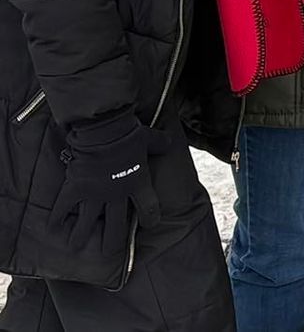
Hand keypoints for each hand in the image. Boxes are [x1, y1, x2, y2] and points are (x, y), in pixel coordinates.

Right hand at [52, 115, 163, 257]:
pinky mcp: (75, 189)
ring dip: (80, 236)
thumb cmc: (129, 134)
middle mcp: (117, 195)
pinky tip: (52, 227)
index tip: (149, 224)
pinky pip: (64, 208)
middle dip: (113, 241)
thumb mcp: (152, 139)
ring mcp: (94, 195)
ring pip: (87, 223)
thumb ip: (160, 144)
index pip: (149, 208)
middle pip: (116, 226)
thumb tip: (168, 141)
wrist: (104, 132)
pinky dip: (57, 217)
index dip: (150, 218)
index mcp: (138, 184)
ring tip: (75, 247)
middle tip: (109, 252)